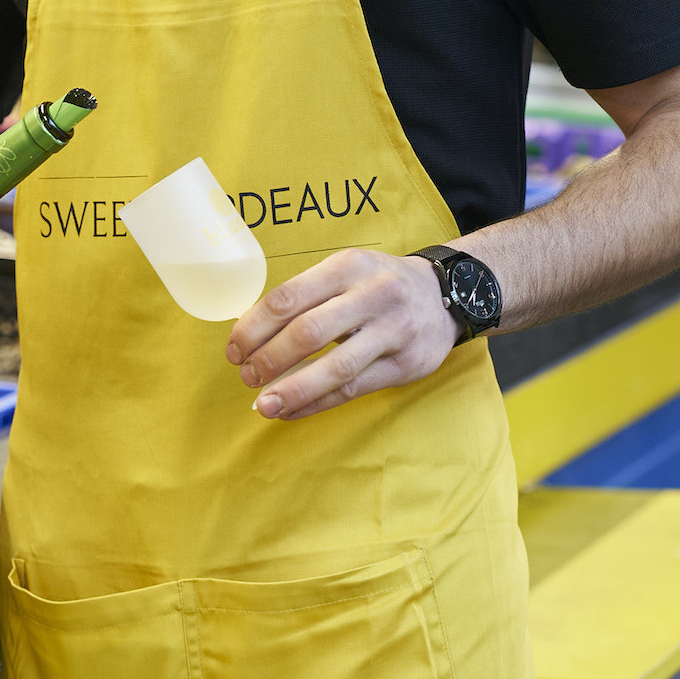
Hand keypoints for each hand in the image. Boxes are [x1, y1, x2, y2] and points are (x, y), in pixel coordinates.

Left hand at [224, 249, 460, 420]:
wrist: (445, 294)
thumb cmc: (379, 283)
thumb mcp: (345, 271)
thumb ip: (306, 296)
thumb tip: (251, 332)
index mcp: (346, 267)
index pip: (288, 298)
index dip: (254, 327)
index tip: (234, 348)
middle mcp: (371, 295)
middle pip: (308, 332)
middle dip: (269, 359)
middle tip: (244, 376)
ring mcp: (392, 332)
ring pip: (334, 367)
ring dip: (293, 389)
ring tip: (263, 405)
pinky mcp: (406, 365)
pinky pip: (355, 389)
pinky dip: (318, 403)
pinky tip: (293, 411)